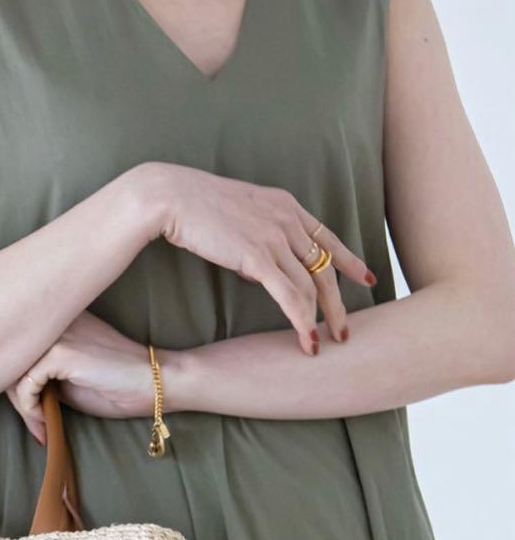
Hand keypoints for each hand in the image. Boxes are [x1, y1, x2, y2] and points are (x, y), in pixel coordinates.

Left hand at [6, 311, 151, 442]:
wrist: (155, 383)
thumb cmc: (115, 384)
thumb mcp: (67, 378)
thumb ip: (39, 376)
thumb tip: (8, 393)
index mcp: (55, 318)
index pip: (16, 348)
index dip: (17, 385)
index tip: (34, 416)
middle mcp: (53, 319)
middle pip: (9, 359)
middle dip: (17, 398)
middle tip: (36, 425)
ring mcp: (57, 333)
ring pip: (13, 372)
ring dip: (22, 405)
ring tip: (41, 423)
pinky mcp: (61, 352)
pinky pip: (25, 384)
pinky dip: (30, 408)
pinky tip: (46, 418)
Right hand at [137, 162, 376, 354]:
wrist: (173, 196)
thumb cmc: (193, 206)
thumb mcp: (236, 214)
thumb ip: (254, 237)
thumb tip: (256, 267)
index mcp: (285, 206)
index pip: (327, 236)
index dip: (350, 260)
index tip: (366, 279)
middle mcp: (288, 220)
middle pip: (326, 267)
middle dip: (339, 302)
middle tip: (345, 330)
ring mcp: (275, 238)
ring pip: (312, 285)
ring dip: (321, 319)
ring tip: (324, 343)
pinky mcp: (258, 256)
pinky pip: (290, 295)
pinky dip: (301, 321)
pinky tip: (306, 339)